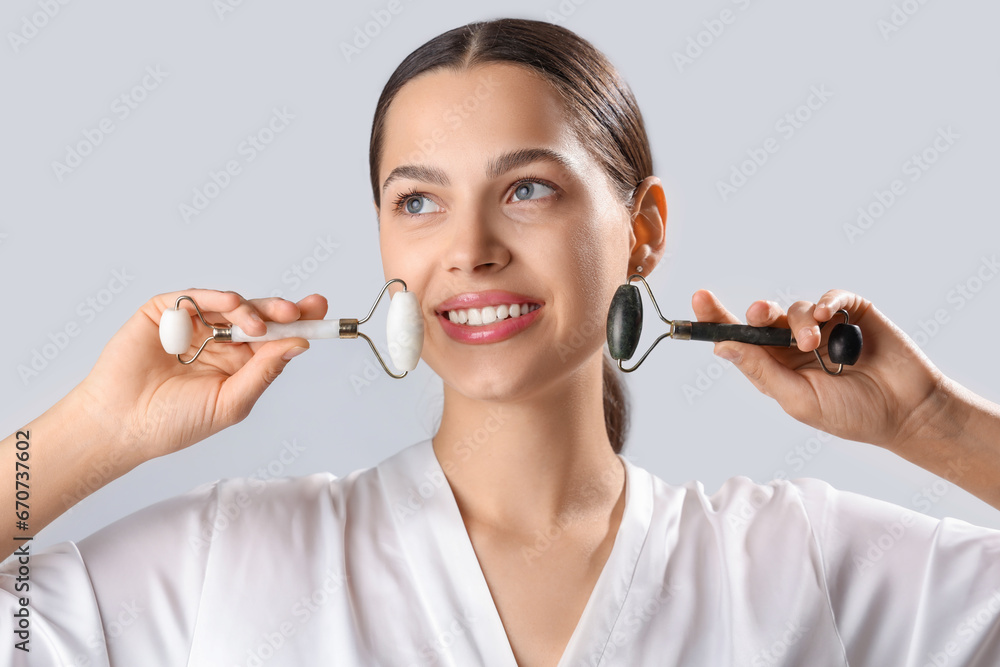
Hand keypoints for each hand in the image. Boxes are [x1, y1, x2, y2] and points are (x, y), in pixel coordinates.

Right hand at [75, 289, 327, 470]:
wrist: (122, 426)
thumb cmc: (173, 423)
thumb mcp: (231, 402)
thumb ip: (264, 371)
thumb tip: (299, 344)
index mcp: (237, 363)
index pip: (274, 336)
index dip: (298, 322)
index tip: (320, 311)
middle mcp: (217, 341)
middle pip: (257, 315)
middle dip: (282, 310)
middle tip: (300, 310)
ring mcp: (190, 325)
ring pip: (229, 304)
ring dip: (250, 309)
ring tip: (259, 326)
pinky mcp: (162, 313)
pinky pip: (193, 298)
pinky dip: (214, 298)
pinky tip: (231, 306)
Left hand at [692, 289, 950, 451]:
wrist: (905, 411)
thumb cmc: (850, 413)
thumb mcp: (797, 398)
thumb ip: (761, 371)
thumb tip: (722, 348)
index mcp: (775, 366)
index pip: (739, 338)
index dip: (716, 319)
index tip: (698, 299)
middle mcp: (794, 343)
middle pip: (761, 317)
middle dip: (756, 313)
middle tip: (758, 315)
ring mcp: (823, 326)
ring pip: (795, 308)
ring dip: (800, 322)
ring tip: (815, 343)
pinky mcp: (851, 313)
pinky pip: (831, 296)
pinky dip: (826, 302)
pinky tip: (828, 315)